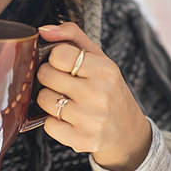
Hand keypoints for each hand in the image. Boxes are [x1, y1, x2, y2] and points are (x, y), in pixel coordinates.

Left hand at [36, 23, 151, 170]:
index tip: (64, 65)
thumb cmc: (108, 88)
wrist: (127, 130)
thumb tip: (43, 30)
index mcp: (104, 69)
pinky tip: (68, 119)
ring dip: (49, 99)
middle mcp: (99, 94)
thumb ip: (72, 36)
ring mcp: (90, 119)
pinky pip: (48, 125)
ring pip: (44, 99)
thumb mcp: (99, 57)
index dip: (55, 58)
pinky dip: (53, 122)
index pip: (58, 54)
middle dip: (49, 77)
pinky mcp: (81, 140)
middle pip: (46, 75)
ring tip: (65, 100)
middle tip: (61, 82)